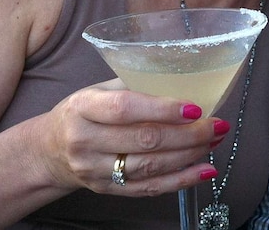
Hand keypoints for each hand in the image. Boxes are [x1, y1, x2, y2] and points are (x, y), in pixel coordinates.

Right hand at [36, 79, 224, 195]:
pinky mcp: (107, 190)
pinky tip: (205, 170)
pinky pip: (149, 188)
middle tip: (217, 125)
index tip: (195, 107)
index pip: (125, 109)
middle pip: (144, 141)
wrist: (50, 151)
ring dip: (191, 155)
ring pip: (150, 166)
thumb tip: (189, 77)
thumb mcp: (100, 89)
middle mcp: (85, 141)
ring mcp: (95, 170)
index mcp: (83, 108)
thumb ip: (137, 83)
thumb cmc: (85, 112)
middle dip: (189, 134)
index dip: (162, 109)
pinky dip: (181, 180)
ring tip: (216, 140)